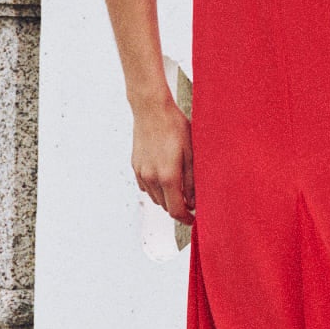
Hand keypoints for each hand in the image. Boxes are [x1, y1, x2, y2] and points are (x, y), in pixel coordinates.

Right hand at [133, 94, 194, 223]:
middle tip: (191, 201)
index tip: (193, 219)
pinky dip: (156, 188)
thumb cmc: (175, 127)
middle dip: (178, 207)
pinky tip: (165, 177)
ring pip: (155, 197)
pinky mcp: (136, 166)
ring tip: (180, 187)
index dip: (186, 218)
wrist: (151, 109)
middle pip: (165, 206)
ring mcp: (141, 173)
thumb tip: (193, 202)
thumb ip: (192, 181)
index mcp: (168, 176)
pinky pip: (146, 187)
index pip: (176, 210)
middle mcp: (151, 178)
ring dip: (167, 198)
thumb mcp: (191, 153)